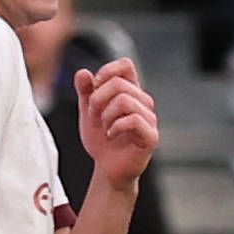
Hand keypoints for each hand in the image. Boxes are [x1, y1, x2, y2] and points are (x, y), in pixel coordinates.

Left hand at [75, 59, 158, 179]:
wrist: (107, 168)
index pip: (126, 65)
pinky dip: (115, 127)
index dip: (107, 71)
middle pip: (119, 83)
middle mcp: (143, 102)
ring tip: (104, 128)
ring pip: (124, 100)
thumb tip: (83, 73)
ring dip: (106, 115)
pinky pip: (133, 120)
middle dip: (98, 99)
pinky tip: (111, 135)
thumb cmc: (101, 140)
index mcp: (130, 91)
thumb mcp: (88, 112)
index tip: (95, 87)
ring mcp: (149, 119)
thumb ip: (85, 92)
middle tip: (94, 116)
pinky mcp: (151, 136)